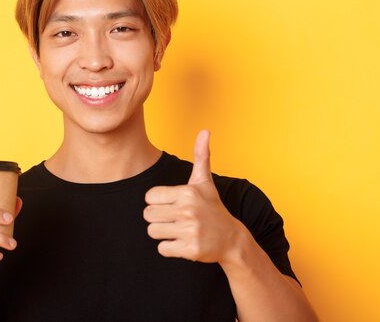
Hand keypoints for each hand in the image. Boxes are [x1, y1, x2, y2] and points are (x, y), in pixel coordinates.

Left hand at [144, 130, 244, 262]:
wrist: (232, 238)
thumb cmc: (212, 208)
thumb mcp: (204, 182)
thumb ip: (201, 156)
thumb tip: (205, 131)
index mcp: (187, 192)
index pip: (149, 197)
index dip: (158, 202)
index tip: (172, 205)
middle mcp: (188, 210)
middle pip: (148, 214)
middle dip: (159, 218)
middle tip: (175, 219)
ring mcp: (189, 231)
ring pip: (152, 232)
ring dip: (162, 233)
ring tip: (179, 230)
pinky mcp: (190, 249)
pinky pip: (162, 249)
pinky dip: (170, 248)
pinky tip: (183, 242)